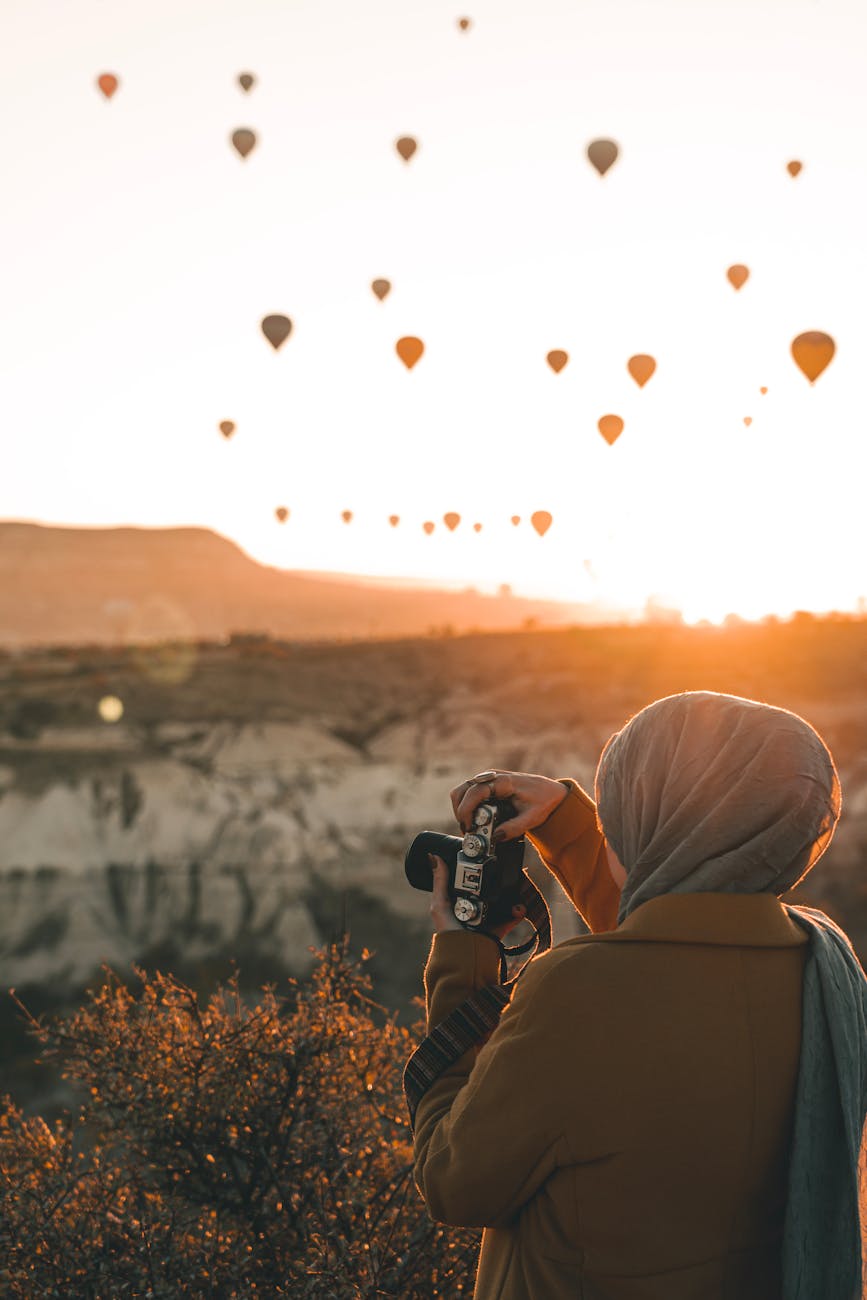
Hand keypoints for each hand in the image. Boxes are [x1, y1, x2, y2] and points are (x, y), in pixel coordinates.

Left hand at [428, 855, 526, 936]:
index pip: (474, 881)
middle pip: (494, 888)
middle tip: (508, 871)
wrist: (463, 958)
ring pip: (507, 900)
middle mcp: (478, 907)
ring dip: (513, 893)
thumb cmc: (448, 933)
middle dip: (503, 880)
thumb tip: (433, 855)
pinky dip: (519, 910)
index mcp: (462, 900)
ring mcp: (491, 917)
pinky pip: (514, 916)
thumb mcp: (440, 904)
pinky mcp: (502, 927)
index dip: (482, 870)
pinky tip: (518, 907)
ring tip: (516, 886)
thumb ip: (439, 882)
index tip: (491, 858)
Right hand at [450, 770, 569, 841]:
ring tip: (470, 827)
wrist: (551, 792)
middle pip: (462, 790)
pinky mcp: (486, 786)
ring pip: (462, 791)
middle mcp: (492, 777)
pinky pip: (468, 794)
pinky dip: (466, 807)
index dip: (467, 809)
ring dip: (461, 809)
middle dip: (460, 811)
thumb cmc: (543, 801)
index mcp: (504, 781)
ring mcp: (488, 779)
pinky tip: (474, 820)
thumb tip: (495, 837)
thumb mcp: (532, 818)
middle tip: (468, 830)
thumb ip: (514, 828)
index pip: (476, 791)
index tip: (468, 826)